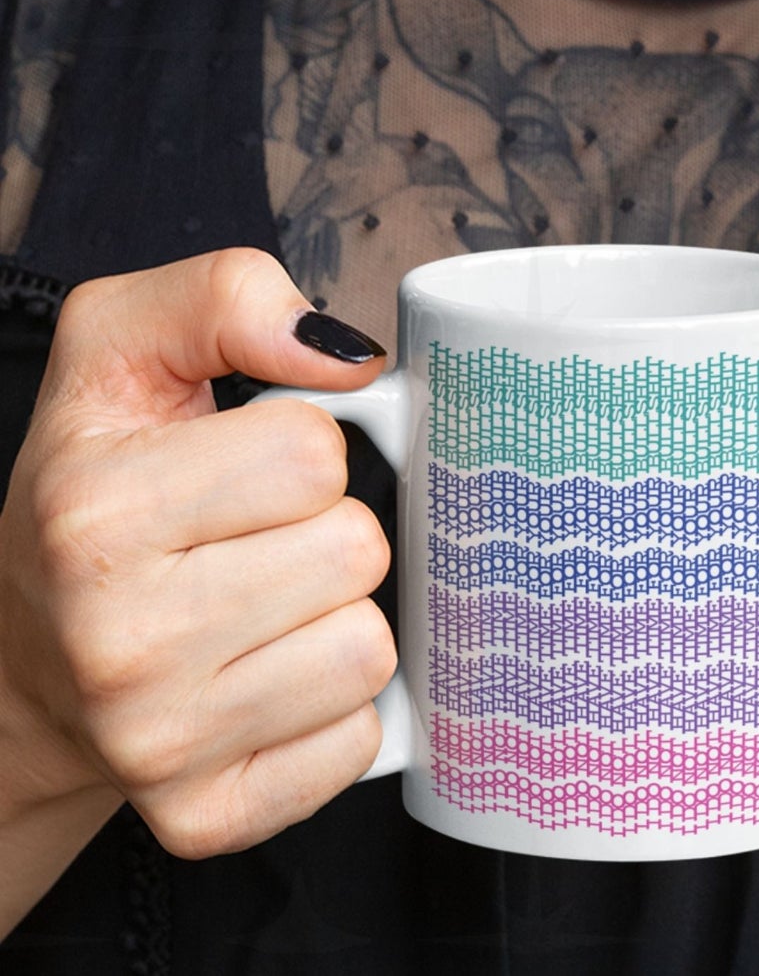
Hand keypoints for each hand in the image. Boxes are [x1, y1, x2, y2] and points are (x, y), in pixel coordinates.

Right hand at [0, 250, 394, 858]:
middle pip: (354, 551)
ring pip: (368, 649)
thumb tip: (350, 355)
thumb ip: (228, 298)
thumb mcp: (124, 347)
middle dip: (324, 530)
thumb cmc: (94, 492)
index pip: (313, 453)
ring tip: (258, 610)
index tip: (242, 470)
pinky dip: (331, 707)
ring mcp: (158, 744)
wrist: (29, 659)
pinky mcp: (206, 817)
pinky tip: (265, 680)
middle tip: (251, 543)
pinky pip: (360, 739)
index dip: (298, 447)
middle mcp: (116, 639)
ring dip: (333, 617)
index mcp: (95, 510)